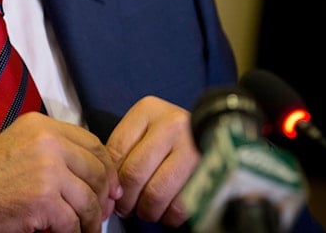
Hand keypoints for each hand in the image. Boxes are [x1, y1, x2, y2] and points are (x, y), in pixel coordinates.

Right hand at [0, 112, 121, 232]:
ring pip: (89, 199)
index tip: (110, 186)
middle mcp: (47, 141)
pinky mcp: (44, 198)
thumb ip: (53, 150)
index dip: (106, 167)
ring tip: (88, 230)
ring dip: (92, 221)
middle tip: (105, 213)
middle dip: (104, 197)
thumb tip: (95, 173)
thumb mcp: (21, 148)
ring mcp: (46, 169)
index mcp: (41, 125)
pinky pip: (73, 222)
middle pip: (96, 170)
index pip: (91, 142)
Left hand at [105, 96, 198, 226]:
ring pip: (155, 193)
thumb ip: (124, 151)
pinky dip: (169, 216)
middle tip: (127, 208)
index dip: (110, 179)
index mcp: (148, 110)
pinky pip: (180, 205)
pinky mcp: (209, 171)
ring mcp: (192, 146)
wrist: (215, 131)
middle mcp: (171, 124)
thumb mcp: (145, 130)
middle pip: (134, 173)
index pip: (115, 151)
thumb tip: (110, 189)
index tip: (112, 192)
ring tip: (146, 210)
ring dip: (146, 211)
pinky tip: (167, 210)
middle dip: (126, 200)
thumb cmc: (171, 136)